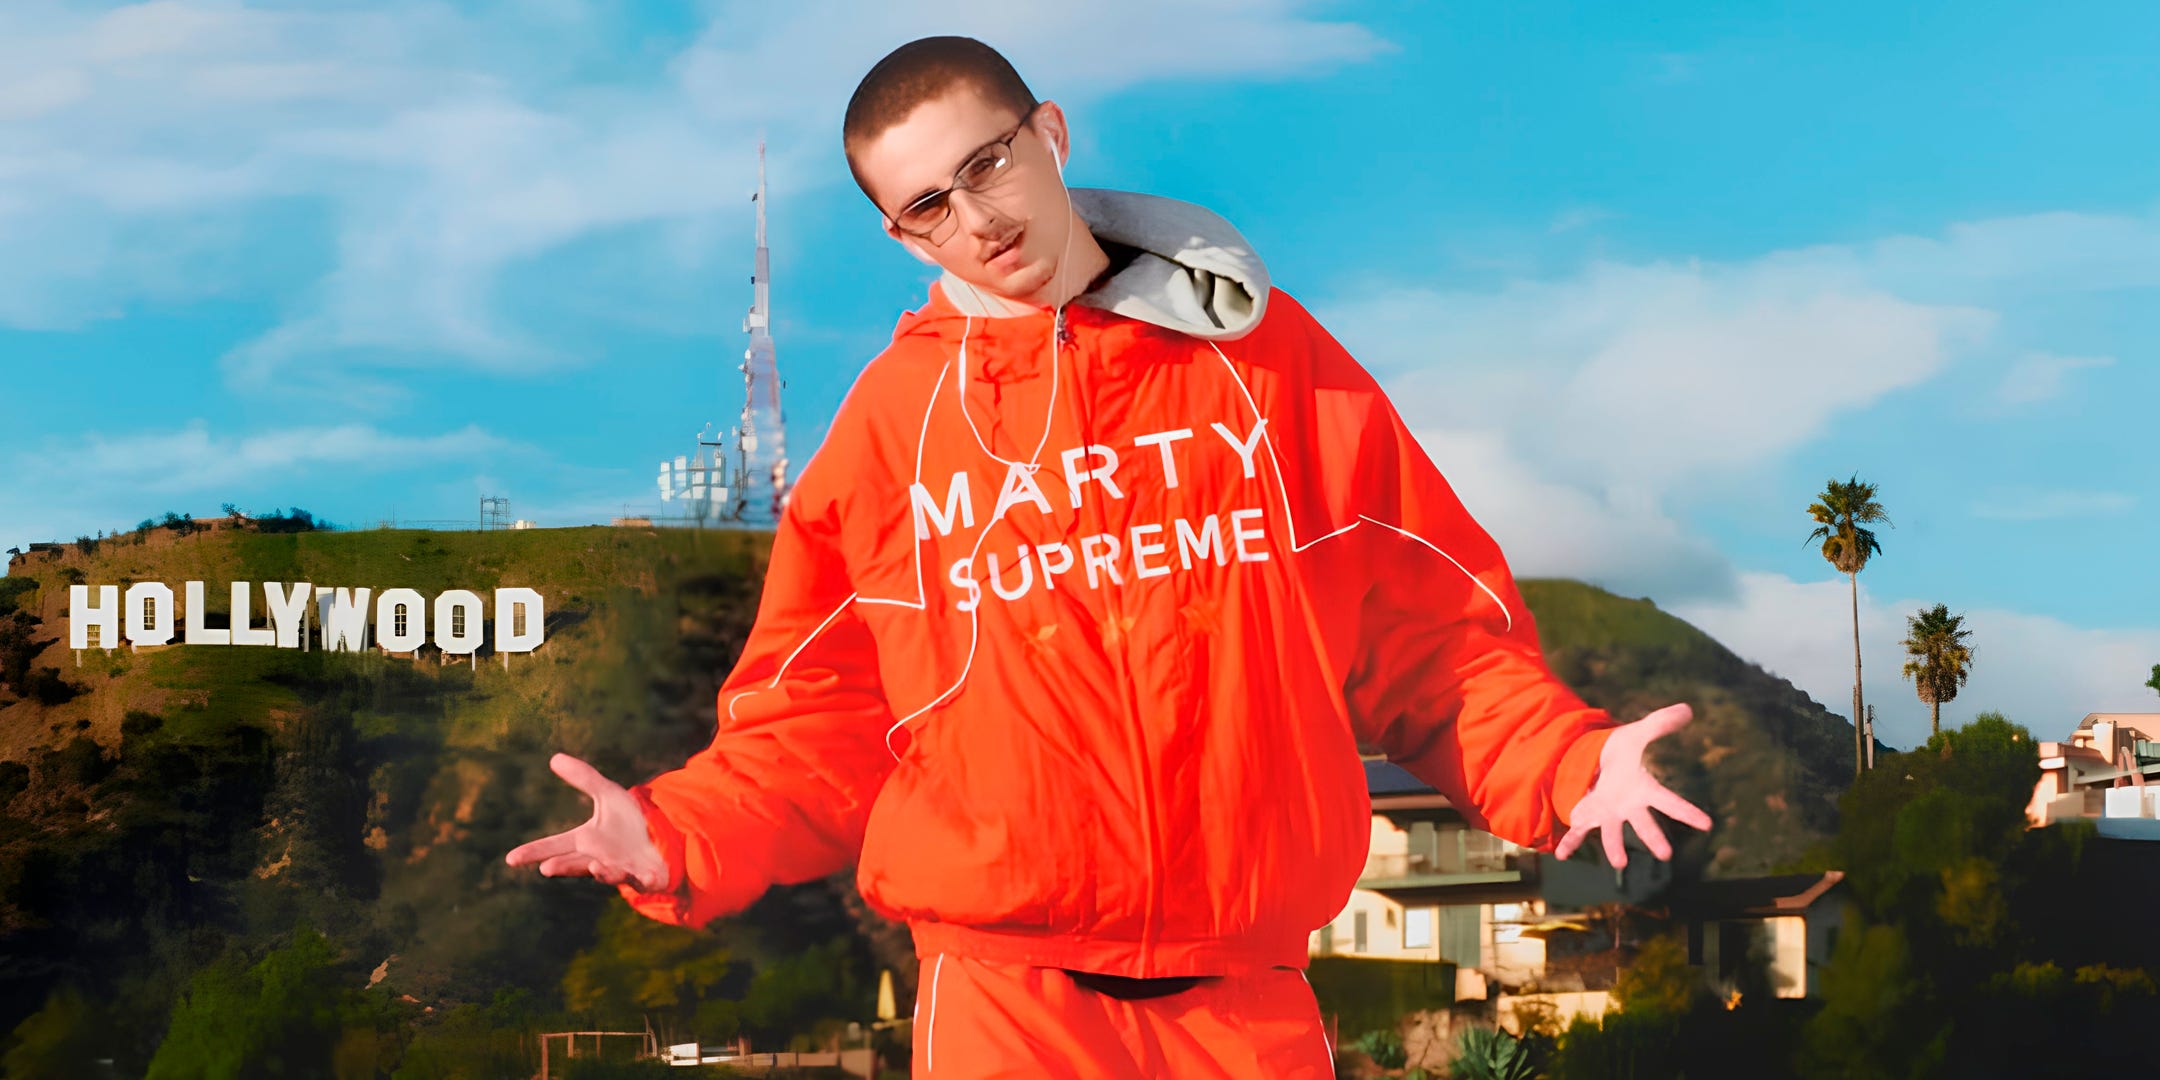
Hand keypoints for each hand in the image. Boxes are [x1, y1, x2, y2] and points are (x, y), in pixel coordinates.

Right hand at [504, 753, 670, 891]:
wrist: (661, 836)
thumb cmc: (630, 821)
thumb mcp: (609, 794)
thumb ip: (584, 778)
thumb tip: (554, 757)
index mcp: (586, 841)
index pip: (555, 845)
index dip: (534, 852)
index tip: (510, 859)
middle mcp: (599, 858)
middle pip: (576, 864)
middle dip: (563, 866)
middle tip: (547, 868)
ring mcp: (622, 869)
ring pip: (608, 873)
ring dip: (601, 871)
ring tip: (594, 865)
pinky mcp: (646, 877)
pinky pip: (645, 879)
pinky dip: (645, 878)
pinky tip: (647, 875)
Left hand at [1553, 703, 1713, 868]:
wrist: (1596, 761)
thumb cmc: (1621, 752)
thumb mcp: (1637, 734)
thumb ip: (1659, 723)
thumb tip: (1687, 708)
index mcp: (1643, 789)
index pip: (1669, 801)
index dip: (1687, 812)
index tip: (1707, 824)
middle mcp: (1628, 806)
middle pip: (1644, 823)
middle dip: (1654, 838)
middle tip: (1666, 854)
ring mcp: (1608, 813)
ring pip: (1612, 832)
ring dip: (1614, 846)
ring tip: (1620, 862)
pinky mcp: (1587, 815)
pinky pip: (1578, 831)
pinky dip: (1571, 843)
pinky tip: (1563, 855)